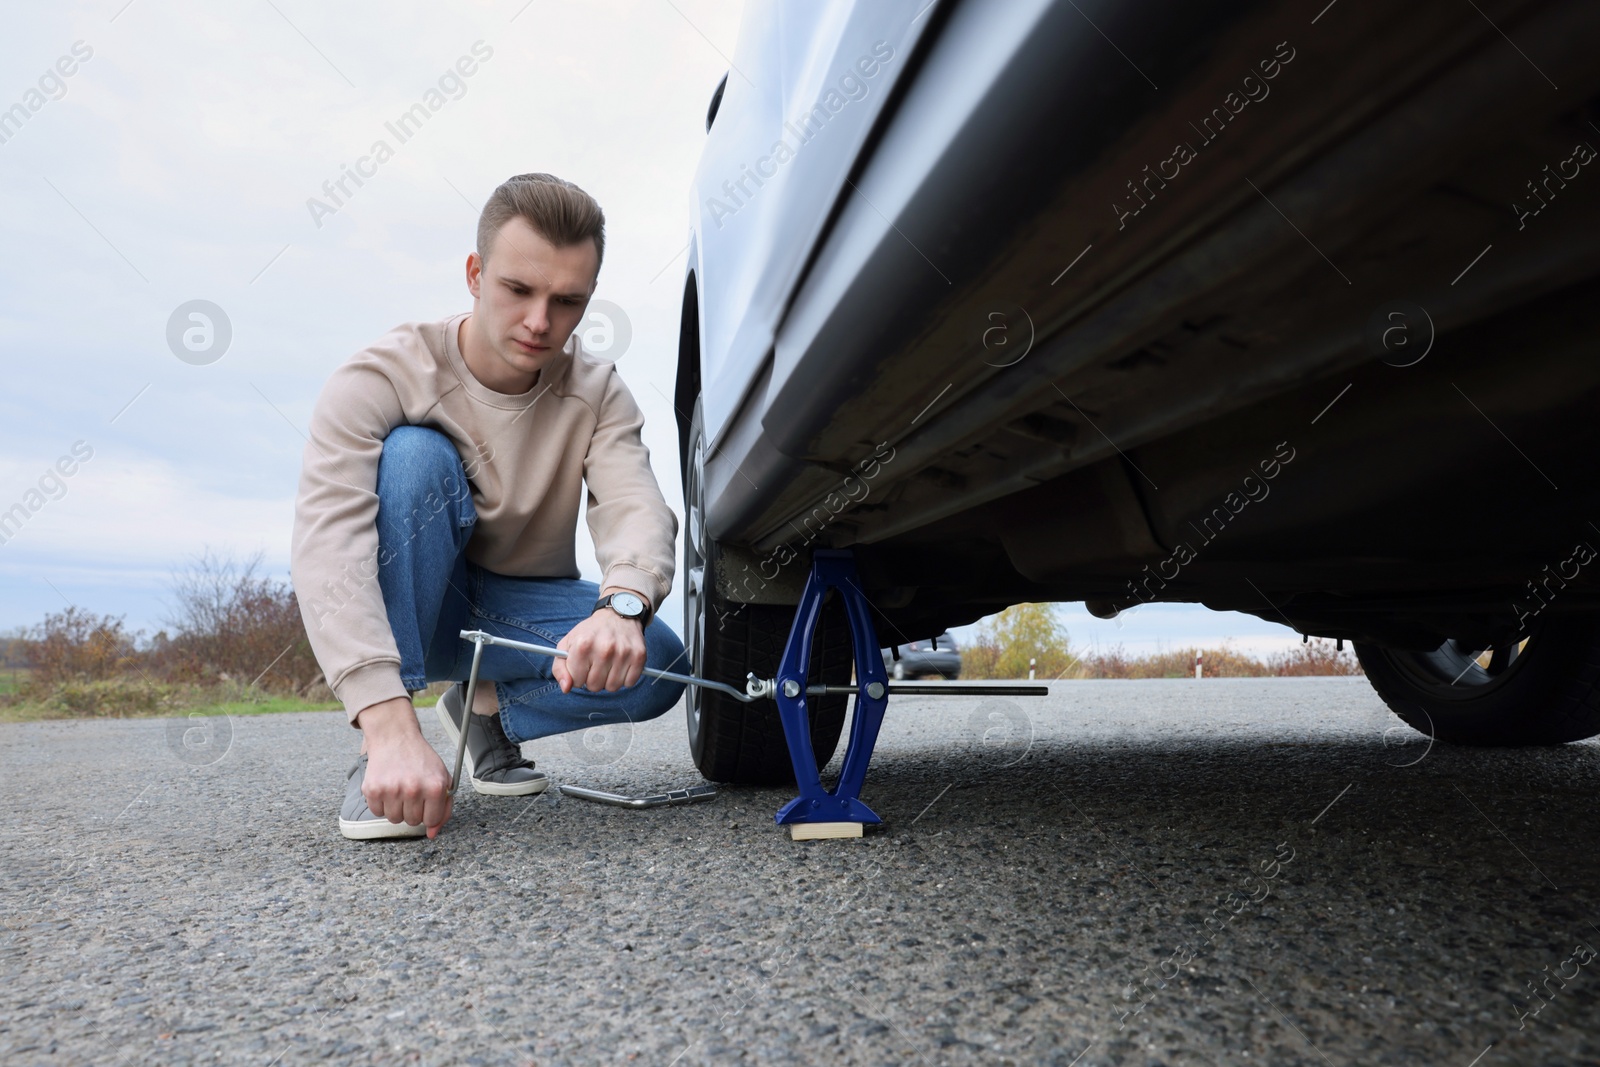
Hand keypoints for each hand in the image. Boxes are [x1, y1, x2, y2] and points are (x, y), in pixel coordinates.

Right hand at [356, 696, 453, 837]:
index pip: (432, 820)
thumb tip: (432, 834)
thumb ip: (444, 808)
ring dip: (397, 808)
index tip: (425, 801)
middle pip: (412, 822)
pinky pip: (378, 812)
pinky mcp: (373, 790)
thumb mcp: (442, 778)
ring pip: (394, 819)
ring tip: (399, 788)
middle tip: (411, 791)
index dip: (428, 812)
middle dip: (413, 809)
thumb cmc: (420, 759)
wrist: (395, 737)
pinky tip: (387, 786)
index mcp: (435, 787)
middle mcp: (413, 789)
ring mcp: (392, 790)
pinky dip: (382, 803)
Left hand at [554, 599, 646, 692]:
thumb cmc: (590, 632)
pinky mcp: (639, 656)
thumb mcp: (567, 644)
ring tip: (608, 665)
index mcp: (582, 645)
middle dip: (593, 679)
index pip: (576, 681)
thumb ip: (559, 668)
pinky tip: (621, 665)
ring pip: (612, 687)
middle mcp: (604, 649)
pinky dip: (625, 678)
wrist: (618, 614)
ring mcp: (623, 653)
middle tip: (596, 665)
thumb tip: (566, 688)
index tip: (582, 666)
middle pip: (594, 686)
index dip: (578, 676)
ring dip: (609, 680)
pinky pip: (629, 683)